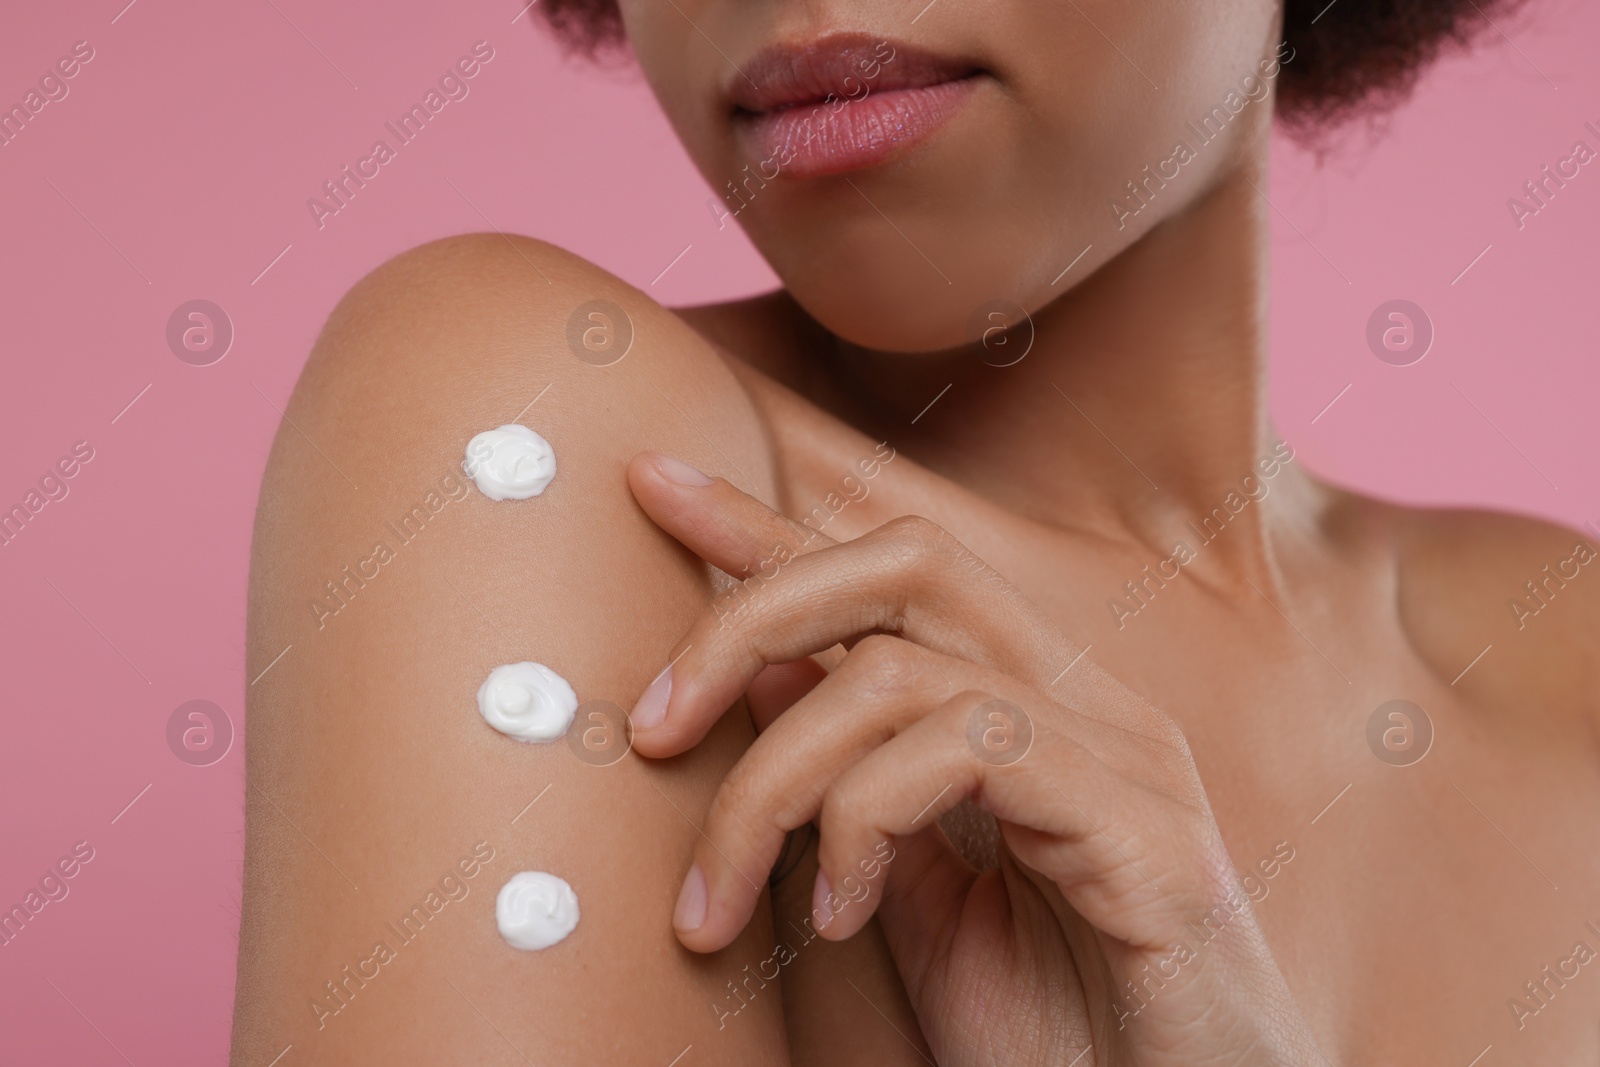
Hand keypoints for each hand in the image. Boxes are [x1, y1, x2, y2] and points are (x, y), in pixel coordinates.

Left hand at [625, 452, 1322, 1065]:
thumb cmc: (1052, 1030)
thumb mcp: (910, 898)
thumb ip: (852, 789)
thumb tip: (760, 681)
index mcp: (1031, 705)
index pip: (891, 572)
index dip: (769, 523)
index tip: (656, 484)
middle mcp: (1083, 701)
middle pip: (907, 560)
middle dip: (751, 614)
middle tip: (651, 726)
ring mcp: (1124, 754)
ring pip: (905, 672)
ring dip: (773, 782)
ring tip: (719, 900)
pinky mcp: (1143, 828)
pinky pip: (972, 751)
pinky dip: (865, 824)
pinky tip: (839, 916)